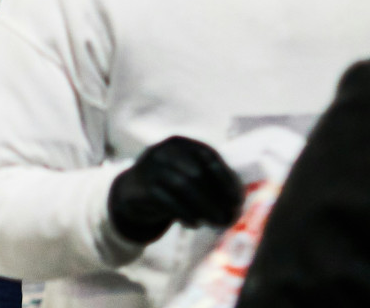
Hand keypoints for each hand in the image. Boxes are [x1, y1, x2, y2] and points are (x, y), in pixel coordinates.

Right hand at [107, 136, 243, 243]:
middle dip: (216, 198)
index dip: (225, 178)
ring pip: (182, 186)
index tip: (237, 200)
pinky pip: (167, 200)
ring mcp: (150, 167)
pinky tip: (195, 224)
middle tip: (228, 218)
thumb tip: (236, 204)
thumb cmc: (170, 183)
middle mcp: (164, 151)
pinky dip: (185, 213)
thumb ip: (210, 182)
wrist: (132, 190)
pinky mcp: (142, 186)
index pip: (208, 156)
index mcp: (181, 144)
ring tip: (216, 223)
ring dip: (203, 207)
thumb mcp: (187, 174)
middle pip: (196, 173)